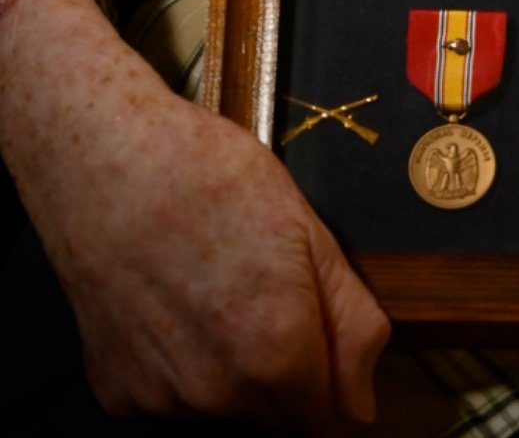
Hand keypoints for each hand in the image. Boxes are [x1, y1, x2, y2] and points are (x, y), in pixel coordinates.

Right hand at [0, 0, 389, 429]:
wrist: (103, 159)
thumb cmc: (208, 175)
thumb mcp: (308, 228)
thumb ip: (351, 322)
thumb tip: (363, 402)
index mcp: (276, 352)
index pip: (330, 423)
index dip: (341, 391)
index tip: (331, 353)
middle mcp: (217, 395)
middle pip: (278, 421)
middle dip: (289, 377)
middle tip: (270, 297)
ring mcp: (160, 399)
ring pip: (224, 411)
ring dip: (234, 374)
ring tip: (216, 289)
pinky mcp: (116, 392)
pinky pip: (171, 399)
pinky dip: (181, 366)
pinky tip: (174, 303)